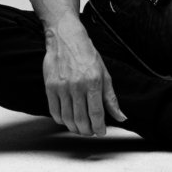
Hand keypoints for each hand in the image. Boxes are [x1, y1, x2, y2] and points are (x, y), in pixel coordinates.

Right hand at [42, 16, 125, 135]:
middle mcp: (77, 86)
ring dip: (74, 128)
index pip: (97, 113)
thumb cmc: (87, 55)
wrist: (66, 38)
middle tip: (90, 132)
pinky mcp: (50, 87)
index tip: (101, 132)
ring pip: (67, 118)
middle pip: (81, 119)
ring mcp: (62, 87)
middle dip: (87, 131)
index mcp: (93, 82)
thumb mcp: (104, 74)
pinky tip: (67, 120)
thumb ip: (111, 98)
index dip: (99, 127)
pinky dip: (61, 120)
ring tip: (80, 128)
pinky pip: (54, 111)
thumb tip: (121, 117)